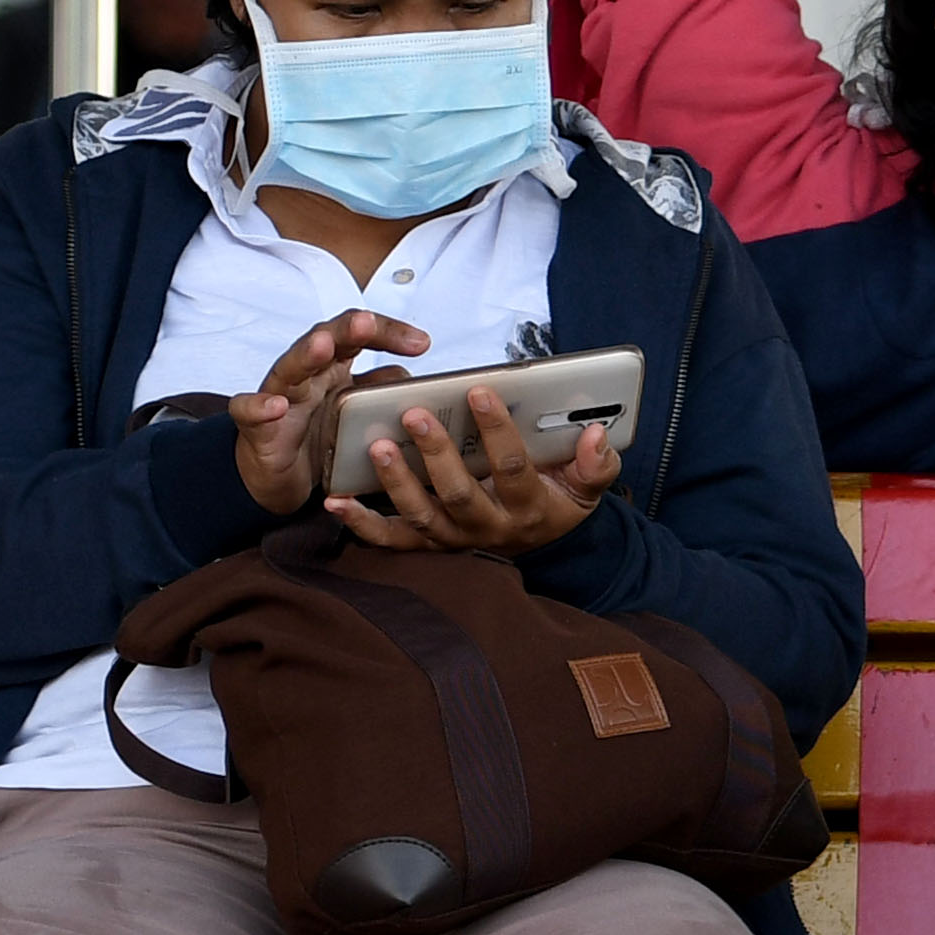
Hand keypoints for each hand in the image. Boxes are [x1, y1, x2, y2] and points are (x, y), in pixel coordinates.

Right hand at [232, 309, 433, 515]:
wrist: (274, 475)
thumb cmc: (314, 435)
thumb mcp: (354, 415)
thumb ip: (379, 394)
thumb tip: (414, 383)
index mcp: (333, 366)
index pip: (360, 335)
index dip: (389, 333)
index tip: (421, 343)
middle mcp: (306, 373)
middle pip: (326, 339)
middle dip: (347, 329)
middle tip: (366, 323)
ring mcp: (278, 395)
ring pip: (290, 367)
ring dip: (306, 355)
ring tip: (322, 346)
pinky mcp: (255, 426)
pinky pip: (251, 411)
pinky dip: (261, 407)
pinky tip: (276, 406)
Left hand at [330, 379, 618, 555]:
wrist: (539, 540)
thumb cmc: (558, 498)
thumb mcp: (587, 485)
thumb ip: (597, 463)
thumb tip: (596, 433)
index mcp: (528, 508)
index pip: (513, 468)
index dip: (498, 431)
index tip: (479, 391)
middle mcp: (487, 528)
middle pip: (458, 494)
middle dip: (436, 454)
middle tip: (415, 414)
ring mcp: (453, 538)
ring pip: (421, 515)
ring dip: (396, 483)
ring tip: (377, 447)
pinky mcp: (426, 543)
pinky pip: (391, 539)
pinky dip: (361, 524)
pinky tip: (337, 501)